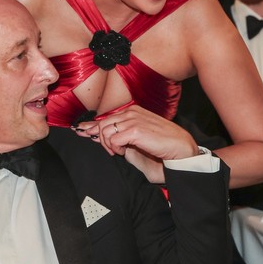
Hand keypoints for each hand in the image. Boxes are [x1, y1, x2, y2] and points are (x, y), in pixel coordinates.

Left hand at [84, 106, 199, 182]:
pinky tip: (123, 152)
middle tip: (111, 151)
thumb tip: (103, 138)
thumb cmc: (163, 146)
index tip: (81, 131)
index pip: (106, 116)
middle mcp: (131, 112)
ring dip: (108, 145)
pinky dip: (115, 148)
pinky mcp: (135, 130)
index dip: (91, 125)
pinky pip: (112, 139)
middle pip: (101, 124)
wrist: (181, 149)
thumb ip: (122, 136)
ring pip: (104, 131)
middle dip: (99, 139)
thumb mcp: (138, 138)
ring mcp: (133, 119)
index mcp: (133, 111)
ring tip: (119, 152)